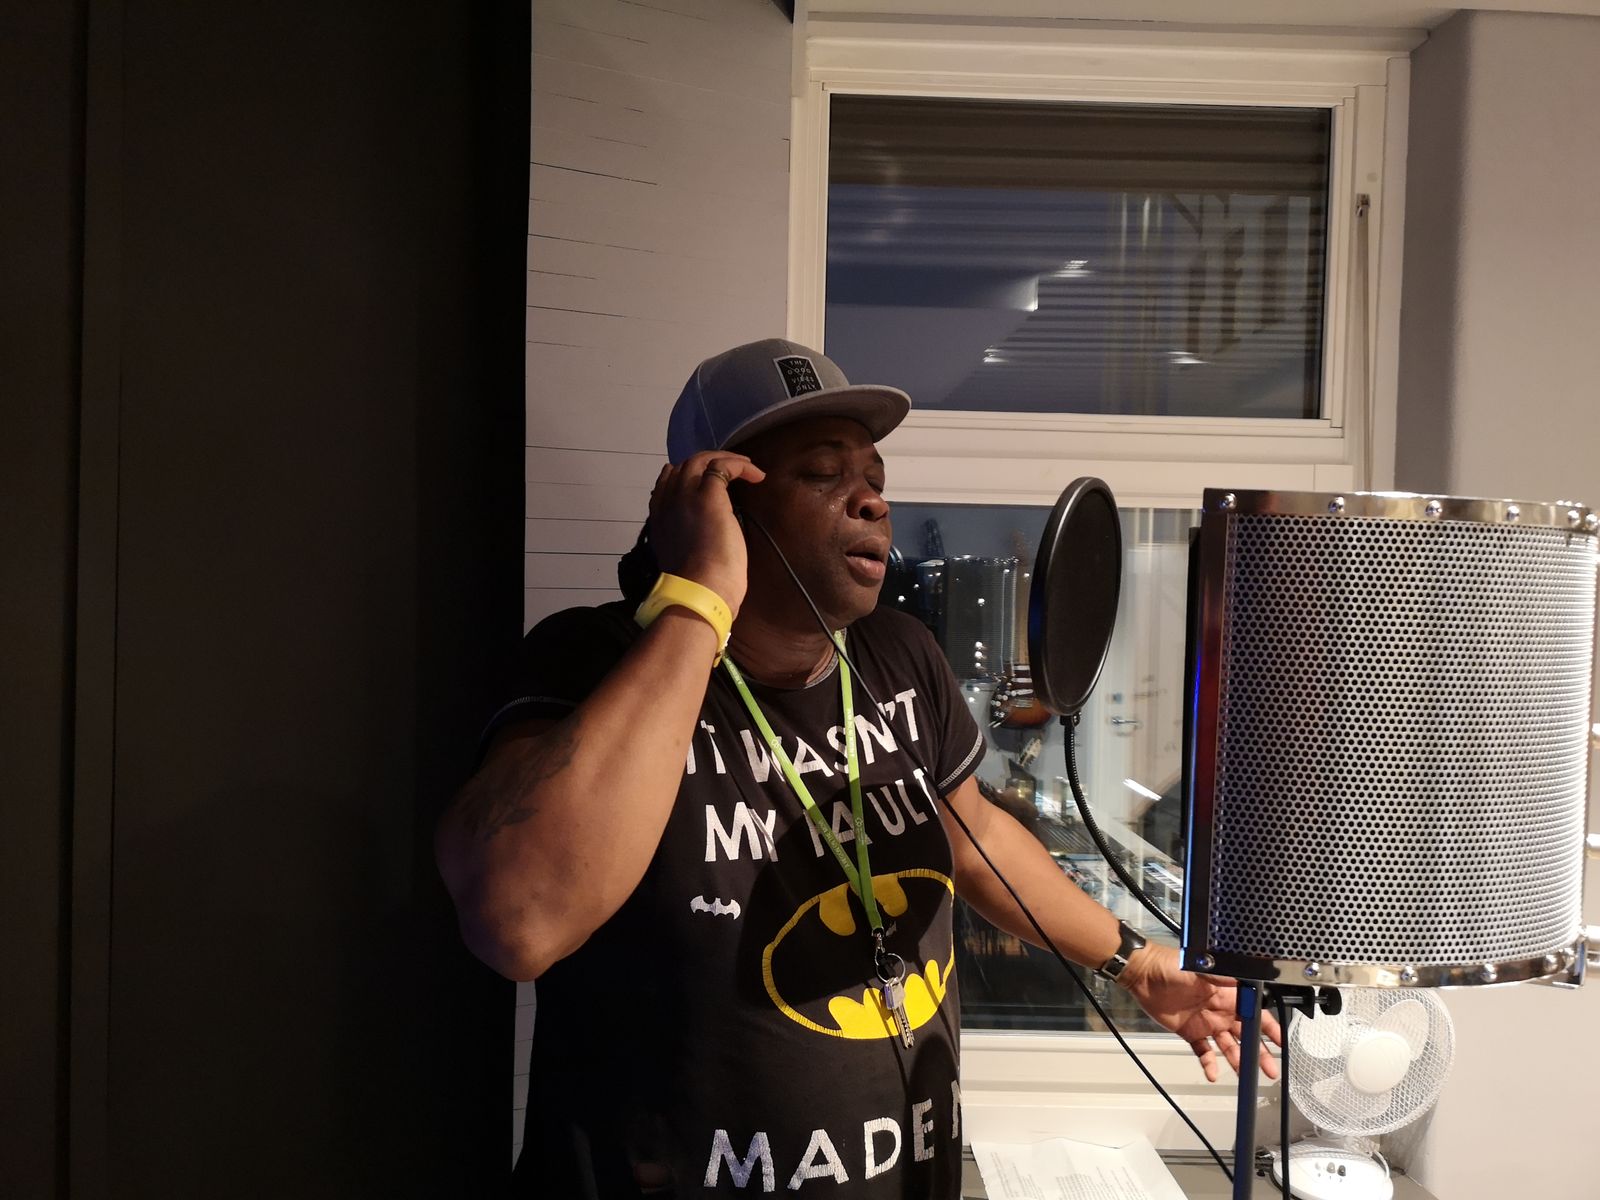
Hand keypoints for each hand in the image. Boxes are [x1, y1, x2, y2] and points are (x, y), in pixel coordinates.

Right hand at [647, 451, 765, 616]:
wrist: (700, 590)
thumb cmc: (698, 584)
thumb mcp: (685, 557)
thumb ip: (689, 539)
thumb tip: (703, 536)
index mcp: (659, 519)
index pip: (666, 482)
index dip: (685, 474)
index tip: (705, 478)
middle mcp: (668, 502)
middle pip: (684, 466)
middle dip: (708, 463)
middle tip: (732, 469)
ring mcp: (685, 496)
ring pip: (700, 460)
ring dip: (725, 459)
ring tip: (747, 467)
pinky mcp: (708, 496)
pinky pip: (722, 466)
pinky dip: (740, 466)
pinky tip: (757, 475)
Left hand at [1117, 944, 1282, 1082]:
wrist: (1143, 974)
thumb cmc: (1171, 966)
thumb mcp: (1200, 968)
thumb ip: (1223, 976)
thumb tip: (1247, 980)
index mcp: (1228, 995)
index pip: (1255, 1014)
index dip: (1269, 1028)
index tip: (1281, 1043)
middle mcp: (1221, 1011)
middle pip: (1246, 1035)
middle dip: (1259, 1053)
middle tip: (1269, 1071)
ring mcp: (1206, 1023)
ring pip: (1228, 1046)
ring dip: (1237, 1061)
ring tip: (1246, 1079)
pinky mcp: (1190, 1032)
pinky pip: (1203, 1051)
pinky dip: (1209, 1063)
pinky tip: (1213, 1074)